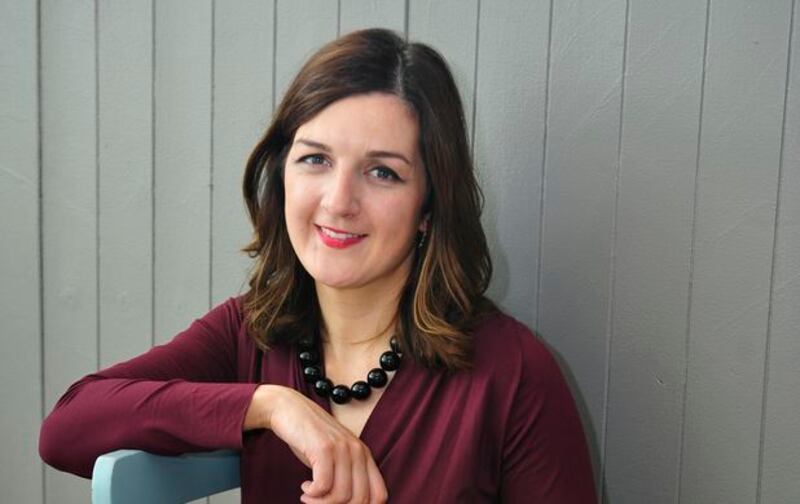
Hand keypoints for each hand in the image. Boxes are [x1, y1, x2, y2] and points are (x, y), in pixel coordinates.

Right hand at [246, 385, 387, 502]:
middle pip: (359, 500)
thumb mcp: (336, 458)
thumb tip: (348, 503)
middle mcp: (358, 452)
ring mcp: (342, 448)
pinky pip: (323, 486)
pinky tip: (305, 486)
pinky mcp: (324, 448)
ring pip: (341, 496)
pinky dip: (312, 493)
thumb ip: (347, 477)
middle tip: (317, 502)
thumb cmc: (311, 438)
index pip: (379, 496)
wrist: (289, 408)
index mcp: (365, 456)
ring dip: (320, 503)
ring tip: (308, 496)